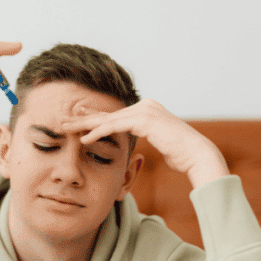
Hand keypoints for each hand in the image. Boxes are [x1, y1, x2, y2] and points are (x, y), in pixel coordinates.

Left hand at [60, 99, 228, 188]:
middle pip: (109, 114)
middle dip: (84, 118)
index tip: (78, 122)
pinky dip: (97, 132)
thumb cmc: (182, 155)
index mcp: (147, 109)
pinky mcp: (143, 120)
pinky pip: (114, 126)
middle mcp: (145, 106)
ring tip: (66, 129)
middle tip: (63, 121)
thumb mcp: (161, 142)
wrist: (197, 154)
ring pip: (108, 119)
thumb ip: (149, 137)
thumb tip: (144, 141)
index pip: (116, 114)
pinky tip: (83, 139)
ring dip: (85, 125)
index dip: (95, 118)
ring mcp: (144, 110)